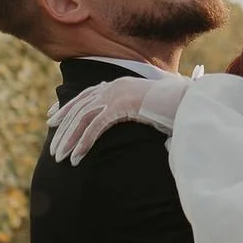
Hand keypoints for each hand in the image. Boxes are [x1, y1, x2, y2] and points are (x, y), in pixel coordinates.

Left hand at [47, 70, 190, 164]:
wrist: (190, 101)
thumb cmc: (175, 106)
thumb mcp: (151, 106)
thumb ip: (138, 110)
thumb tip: (134, 117)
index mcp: (120, 84)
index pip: (85, 95)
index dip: (66, 107)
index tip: (52, 118)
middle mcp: (115, 86)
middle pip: (80, 108)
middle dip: (63, 130)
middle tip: (53, 149)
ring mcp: (117, 94)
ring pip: (83, 118)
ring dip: (69, 140)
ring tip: (61, 158)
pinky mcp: (121, 106)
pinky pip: (96, 126)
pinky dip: (83, 143)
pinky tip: (76, 158)